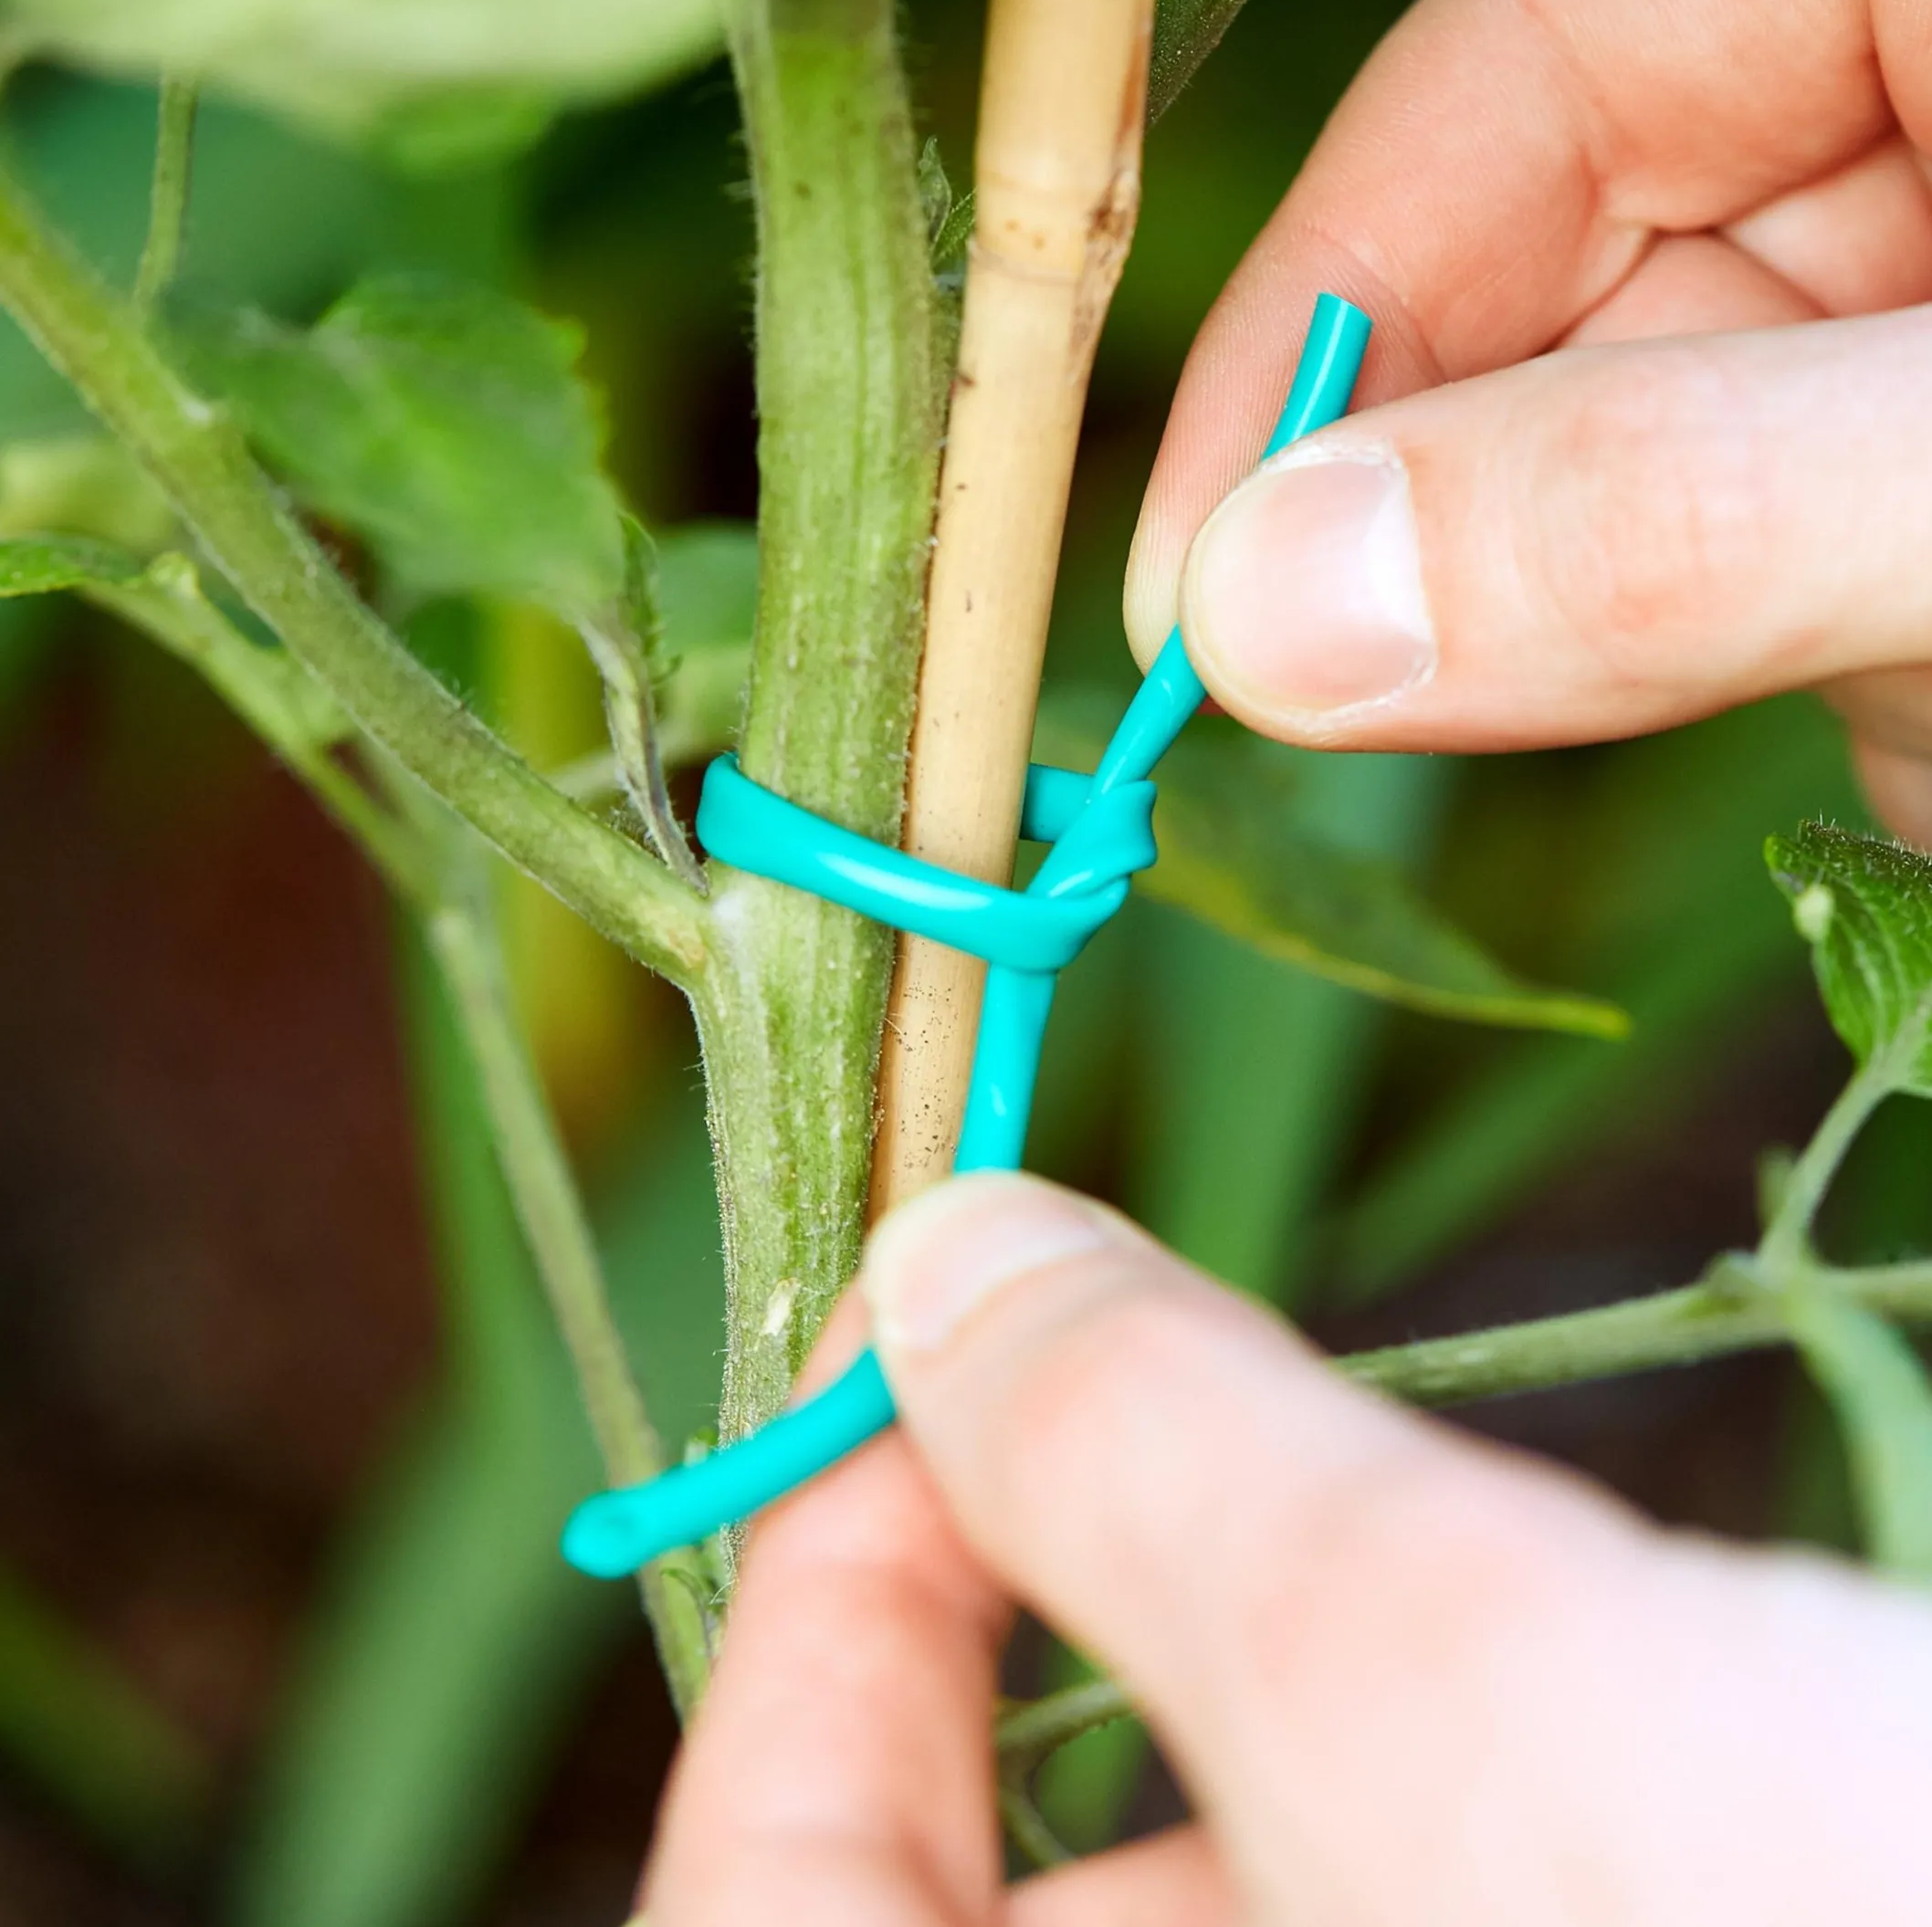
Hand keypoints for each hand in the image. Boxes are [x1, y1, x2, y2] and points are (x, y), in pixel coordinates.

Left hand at [647, 1174, 1931, 1922]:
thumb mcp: (1486, 1697)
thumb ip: (1165, 1465)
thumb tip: (941, 1256)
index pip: (763, 1913)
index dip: (809, 1614)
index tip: (902, 1348)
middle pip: (1036, 1914)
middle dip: (1107, 1638)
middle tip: (1221, 1400)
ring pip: (1293, 1886)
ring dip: (1334, 1709)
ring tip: (1529, 1592)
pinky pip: (1456, 1888)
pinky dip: (1482, 1786)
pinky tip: (1663, 1697)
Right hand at [1126, 0, 1931, 838]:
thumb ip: (1678, 510)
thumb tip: (1276, 604)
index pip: (1535, 60)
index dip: (1321, 308)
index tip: (1188, 577)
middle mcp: (1892, 110)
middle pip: (1530, 251)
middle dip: (1384, 474)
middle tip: (1261, 688)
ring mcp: (1877, 326)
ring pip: (1579, 425)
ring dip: (1470, 587)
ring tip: (1386, 724)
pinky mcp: (1864, 507)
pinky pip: (1662, 551)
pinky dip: (1574, 656)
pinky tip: (1531, 731)